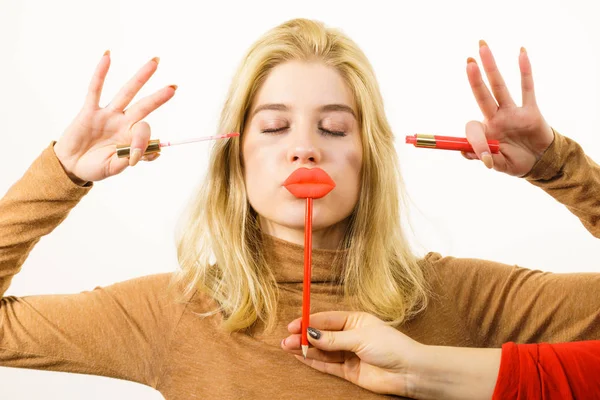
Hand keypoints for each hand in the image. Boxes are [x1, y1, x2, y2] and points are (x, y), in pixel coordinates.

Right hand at [53, 50, 176, 183]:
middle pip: (145, 106)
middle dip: (159, 97)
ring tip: (155, 62)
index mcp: (131, 137)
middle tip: (175, 87)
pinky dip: (101, 73)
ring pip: (127, 93)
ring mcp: (108, 115)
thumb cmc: (94, 167)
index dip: (142, 144)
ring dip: (141, 78)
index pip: (144, 133)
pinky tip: (108, 55)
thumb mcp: (113, 167)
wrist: (70, 166)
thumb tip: (154, 153)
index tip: (133, 159)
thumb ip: (127, 160)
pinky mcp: (89, 111)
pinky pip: (95, 89)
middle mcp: (123, 123)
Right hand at [281, 311, 422, 396]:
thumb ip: (333, 339)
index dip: (309, 321)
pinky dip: (313, 360)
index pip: (327, 319)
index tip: (294, 324)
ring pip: (322, 350)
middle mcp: (351, 336)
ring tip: (287, 347)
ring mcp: (349, 354)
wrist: (409, 372)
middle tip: (287, 339)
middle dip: (304, 336)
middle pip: (322, 335)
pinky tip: (300, 356)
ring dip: (306, 348)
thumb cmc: (391, 347)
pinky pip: (327, 364)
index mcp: (355, 320)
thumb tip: (310, 334)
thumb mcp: (360, 338)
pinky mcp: (349, 371)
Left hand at [463, 41, 553, 176]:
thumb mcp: (500, 165)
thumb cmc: (516, 162)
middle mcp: (496, 117)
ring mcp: (513, 112)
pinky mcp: (531, 111)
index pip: (473, 128)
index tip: (484, 157)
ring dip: (491, 67)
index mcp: (485, 131)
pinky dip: (525, 72)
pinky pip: (527, 89)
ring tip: (482, 47)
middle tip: (467, 61)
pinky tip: (521, 52)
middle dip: (474, 79)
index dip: (476, 141)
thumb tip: (476, 156)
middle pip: (482, 94)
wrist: (540, 161)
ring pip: (499, 87)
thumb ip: (487, 159)